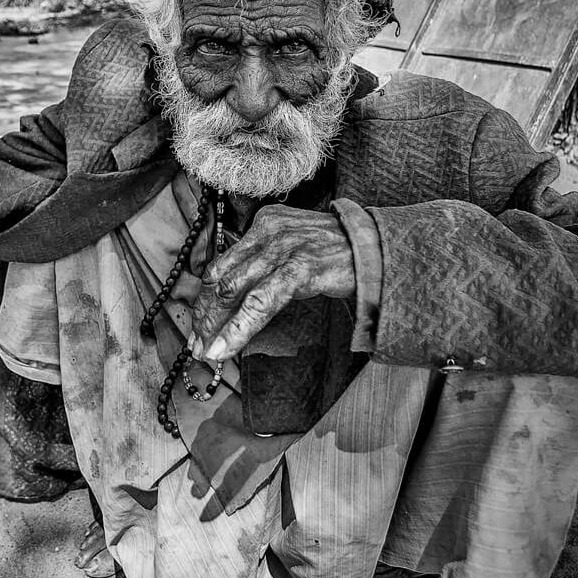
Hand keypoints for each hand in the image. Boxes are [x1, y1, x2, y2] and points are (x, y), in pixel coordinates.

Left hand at [191, 204, 353, 361]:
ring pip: (234, 292)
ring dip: (215, 326)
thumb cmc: (337, 255)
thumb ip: (264, 264)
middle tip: (196, 346)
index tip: (198, 327)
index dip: (205, 300)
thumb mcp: (295, 249)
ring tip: (206, 352)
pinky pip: (259, 303)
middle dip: (205, 317)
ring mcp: (283, 249)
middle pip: (221, 280)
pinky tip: (225, 349)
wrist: (380, 250)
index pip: (221, 266)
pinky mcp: (299, 269)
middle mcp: (267, 232)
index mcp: (263, 225)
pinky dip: (238, 329)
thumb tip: (230, 297)